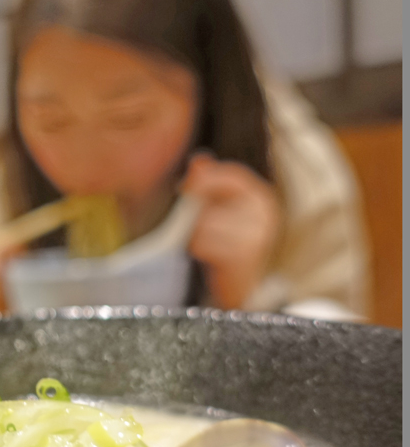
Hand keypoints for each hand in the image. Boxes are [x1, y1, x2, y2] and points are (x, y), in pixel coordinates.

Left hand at [182, 152, 281, 309]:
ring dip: (195, 234)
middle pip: (212, 200)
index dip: (204, 178)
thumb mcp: (222, 210)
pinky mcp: (243, 256)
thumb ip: (210, 184)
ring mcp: (256, 235)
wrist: (246, 287)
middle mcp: (263, 213)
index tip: (183, 187)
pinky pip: (206, 244)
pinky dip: (199, 248)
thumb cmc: (229, 243)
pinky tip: (207, 255)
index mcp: (259, 197)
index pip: (232, 175)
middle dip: (195, 213)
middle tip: (192, 226)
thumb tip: (199, 160)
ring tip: (203, 243)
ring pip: (205, 224)